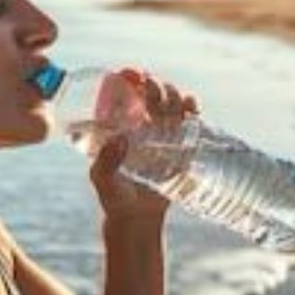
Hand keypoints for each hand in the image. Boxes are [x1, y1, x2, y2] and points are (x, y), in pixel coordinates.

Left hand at [89, 69, 199, 222]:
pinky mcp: (181, 149)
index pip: (126, 99)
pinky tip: (191, 104)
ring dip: (172, 95)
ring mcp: (163, 137)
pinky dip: (192, 111)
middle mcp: (142, 129)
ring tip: (171, 93)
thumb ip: (105, 162)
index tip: (130, 74)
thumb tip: (119, 139)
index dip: (129, 82)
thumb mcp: (103, 180)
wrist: (137, 220)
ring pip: (170, 108)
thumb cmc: (113, 199)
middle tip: (150, 83)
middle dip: (153, 86)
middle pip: (151, 99)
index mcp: (122, 129)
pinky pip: (189, 125)